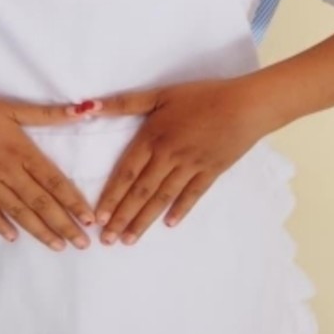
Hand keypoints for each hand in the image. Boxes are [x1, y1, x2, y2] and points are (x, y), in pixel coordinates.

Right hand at [0, 90, 97, 250]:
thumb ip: (48, 113)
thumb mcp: (8, 108)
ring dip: (40, 230)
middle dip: (64, 224)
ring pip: (18, 211)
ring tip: (58, 247)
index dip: (74, 201)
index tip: (90, 219)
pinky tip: (13, 238)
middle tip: (83, 244)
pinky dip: (1, 225)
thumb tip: (85, 110)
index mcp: (21, 150)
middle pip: (41, 202)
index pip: (54, 181)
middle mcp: (7, 171)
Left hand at [91, 78, 268, 245]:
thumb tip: (88, 106)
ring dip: (144, 221)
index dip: (111, 196)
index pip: (126, 173)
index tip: (98, 218)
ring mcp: (190, 168)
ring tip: (130, 240)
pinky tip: (169, 225)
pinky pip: (192, 196)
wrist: (245, 105)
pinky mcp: (210, 173)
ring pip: (162, 199)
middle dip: (123, 217)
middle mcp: (168, 157)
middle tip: (108, 240)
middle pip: (141, 192)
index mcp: (152, 138)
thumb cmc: (201, 95)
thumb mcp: (160, 93)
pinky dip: (180, 211)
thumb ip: (124, 103)